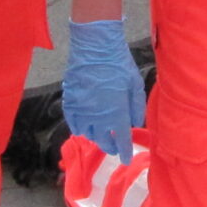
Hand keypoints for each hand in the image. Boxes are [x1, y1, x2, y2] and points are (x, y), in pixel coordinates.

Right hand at [63, 19, 147, 159]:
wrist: (95, 47)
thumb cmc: (120, 64)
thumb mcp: (136, 85)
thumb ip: (136, 108)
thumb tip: (134, 124)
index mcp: (117, 114)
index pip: (121, 140)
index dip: (124, 152)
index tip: (125, 159)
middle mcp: (98, 117)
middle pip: (102, 141)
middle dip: (110, 146)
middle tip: (114, 147)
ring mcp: (82, 111)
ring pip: (87, 134)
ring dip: (95, 136)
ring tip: (100, 133)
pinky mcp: (70, 103)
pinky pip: (73, 124)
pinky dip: (80, 128)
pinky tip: (84, 126)